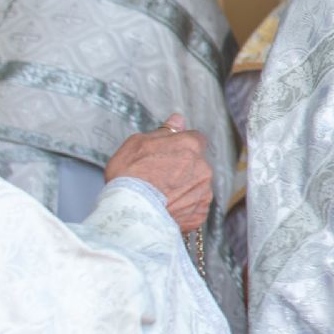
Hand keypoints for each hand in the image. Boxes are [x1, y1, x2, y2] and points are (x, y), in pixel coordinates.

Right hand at [104, 113, 213, 232]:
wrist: (130, 212)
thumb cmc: (129, 174)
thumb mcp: (137, 143)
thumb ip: (163, 131)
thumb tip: (178, 119)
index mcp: (191, 145)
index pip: (195, 139)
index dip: (180, 147)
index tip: (167, 156)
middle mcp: (204, 167)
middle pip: (197, 164)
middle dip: (183, 169)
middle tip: (159, 178)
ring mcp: (204, 192)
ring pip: (197, 186)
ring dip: (184, 189)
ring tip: (160, 197)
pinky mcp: (200, 213)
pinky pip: (194, 207)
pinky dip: (184, 208)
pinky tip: (166, 209)